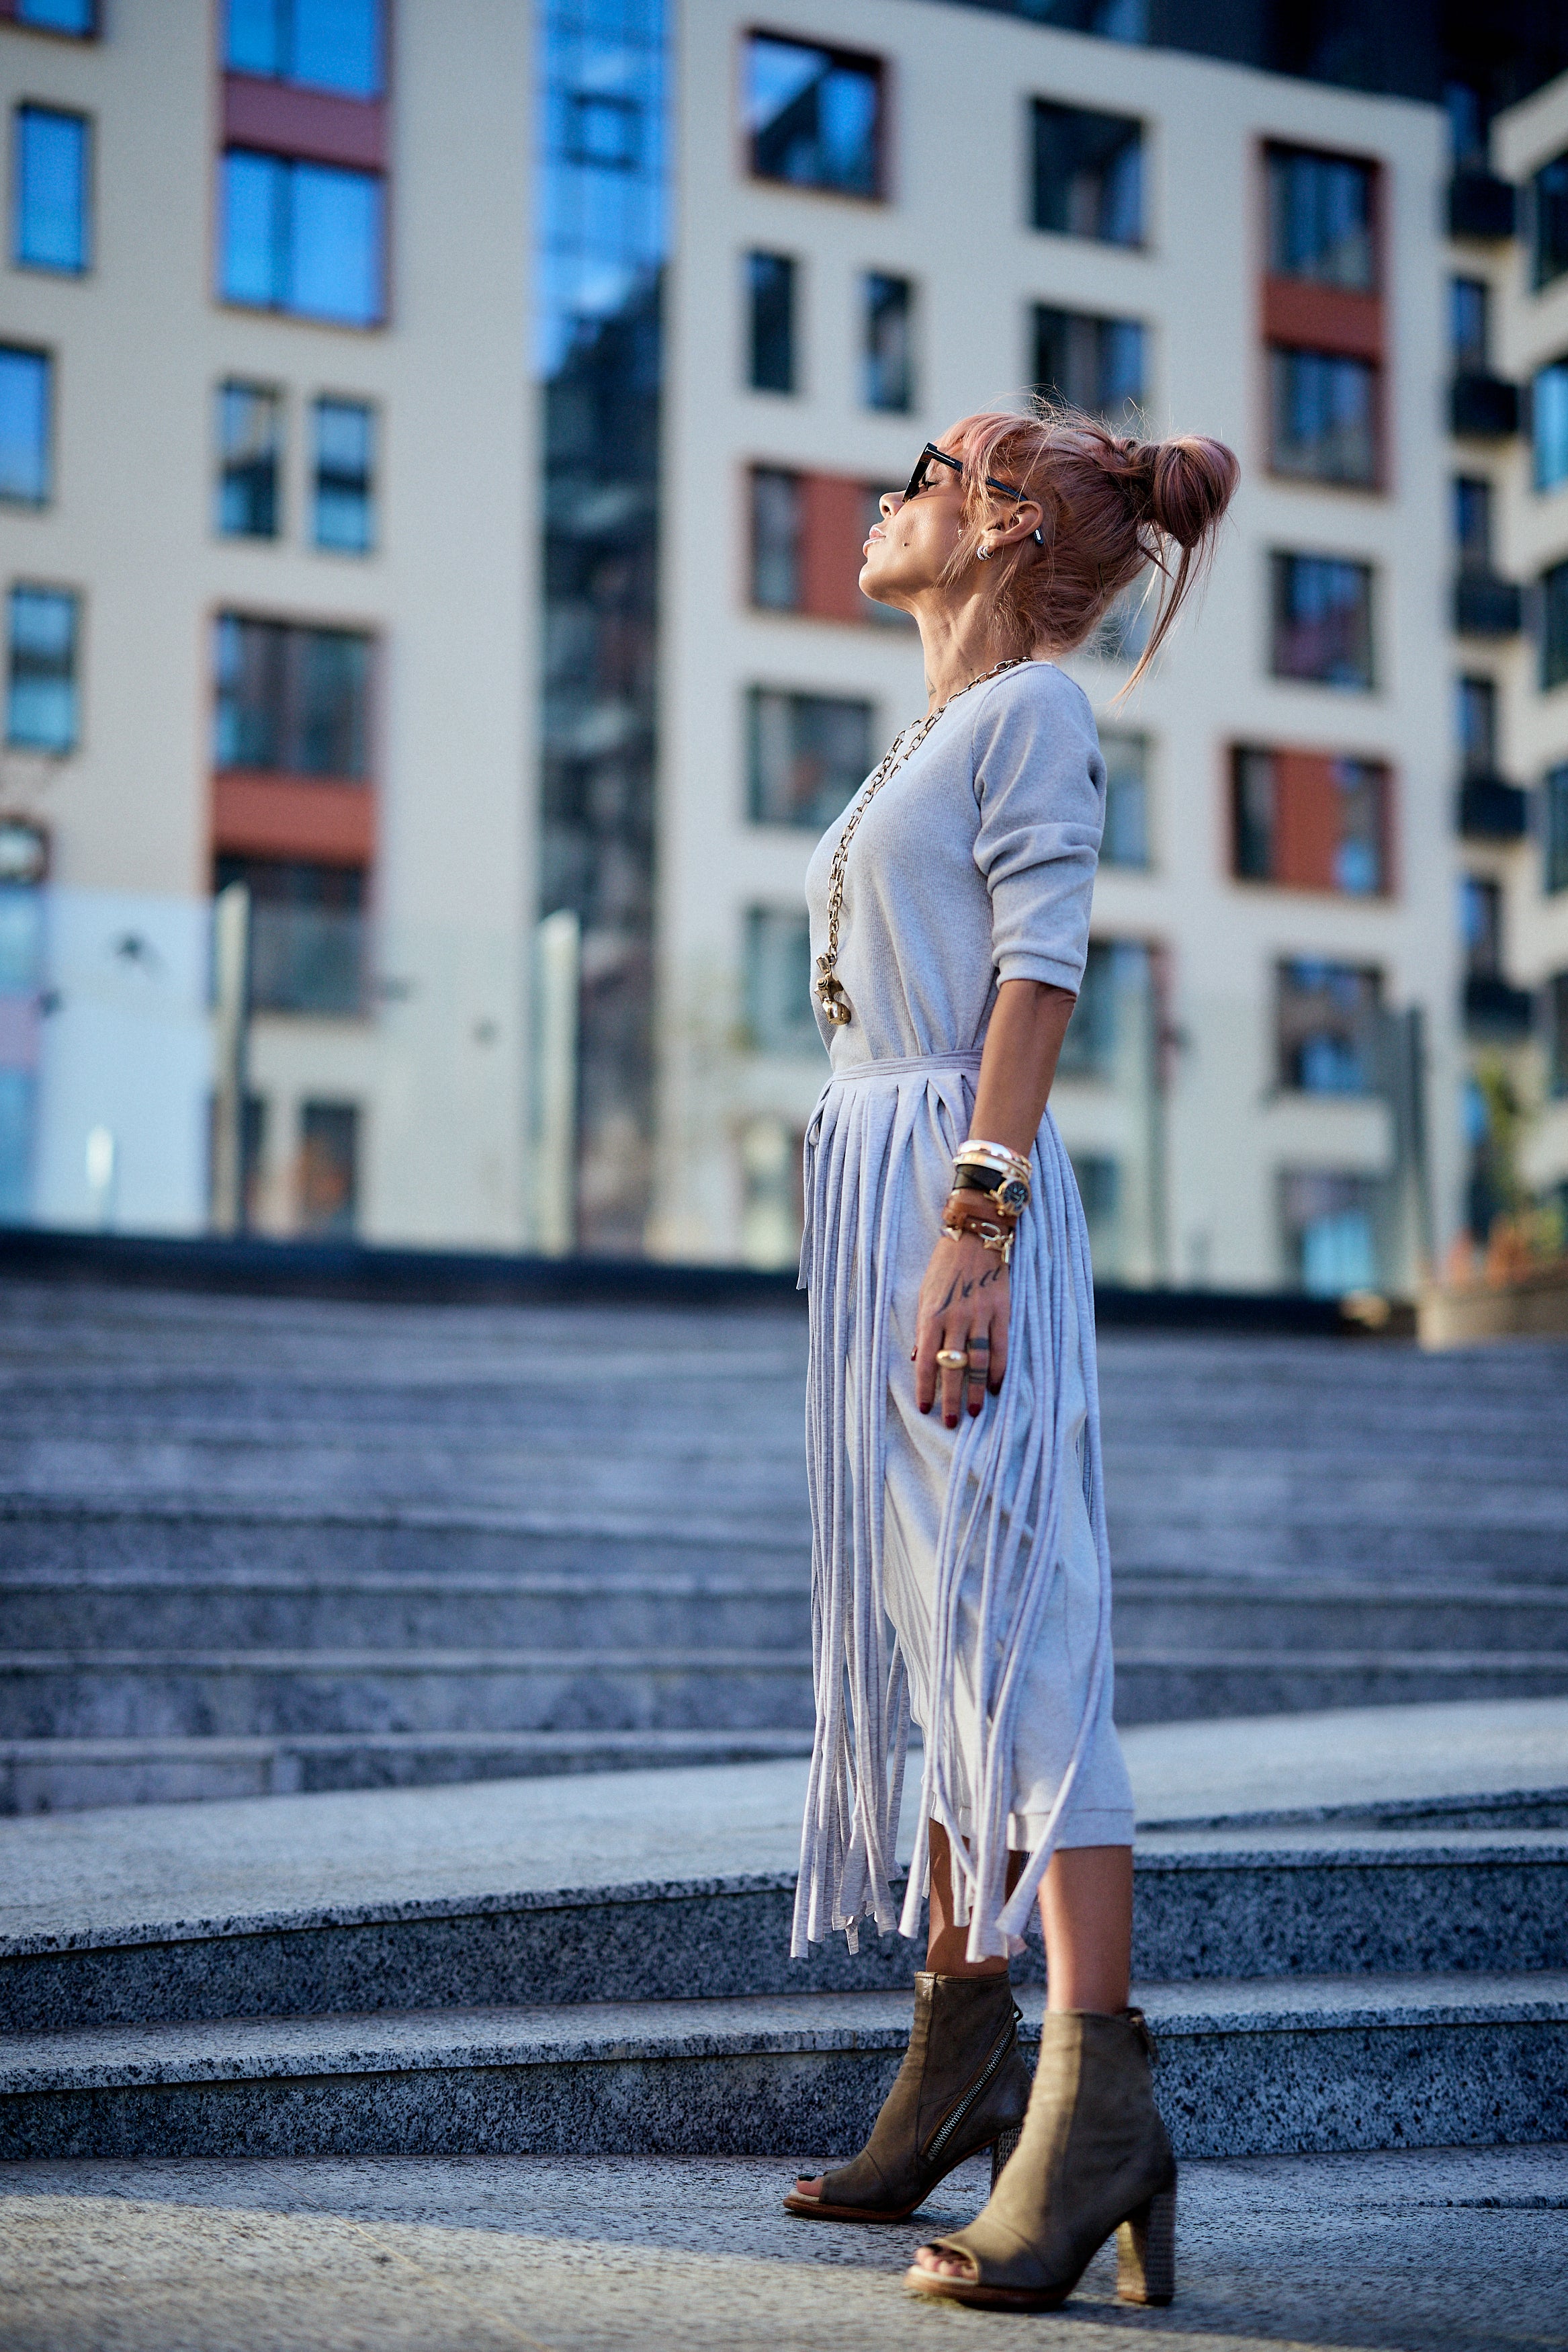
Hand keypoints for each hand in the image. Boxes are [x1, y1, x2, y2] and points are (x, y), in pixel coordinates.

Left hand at [914, 1224, 1009, 1427]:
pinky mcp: (1001, 1309)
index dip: (925, 1386)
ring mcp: (980, 1314)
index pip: (926, 1359)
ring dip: (975, 1389)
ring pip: (978, 1360)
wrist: (976, 1234)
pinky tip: (997, 1386)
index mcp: (931, 1313)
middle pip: (952, 1365)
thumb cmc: (945, 1265)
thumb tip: (919, 1359)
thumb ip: (922, 1327)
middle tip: (949, 1422)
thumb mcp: (924, 1293)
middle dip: (950, 1397)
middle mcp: (955, 1317)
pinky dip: (999, 1368)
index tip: (925, 1408)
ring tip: (974, 1412)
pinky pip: (1001, 1345)